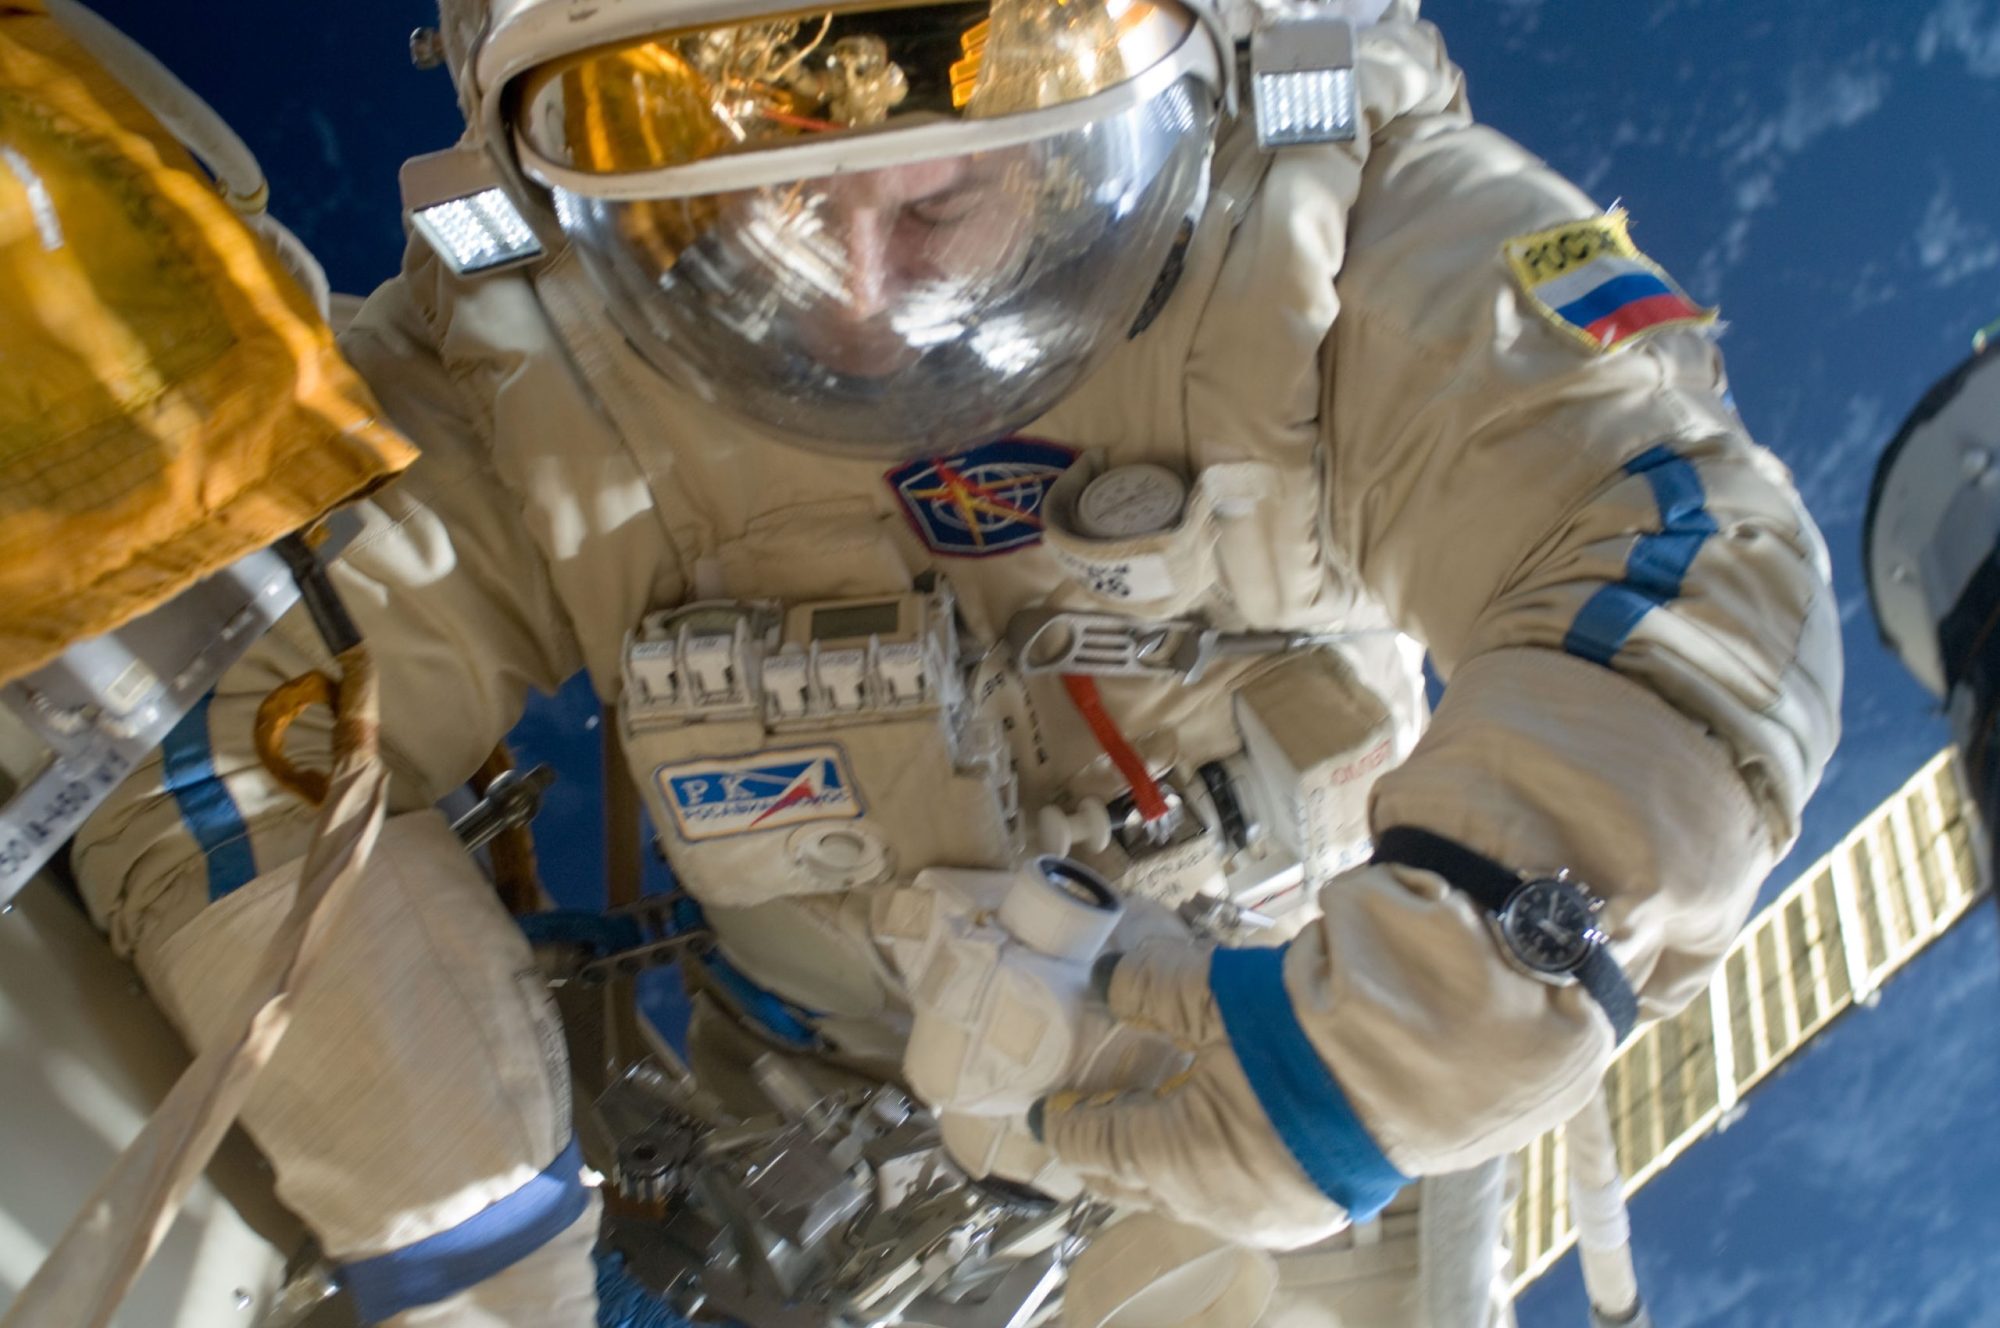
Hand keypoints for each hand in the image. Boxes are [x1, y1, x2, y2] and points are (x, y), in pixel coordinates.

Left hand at [1030, 941, 1362, 1250]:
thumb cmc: (1319, 1032)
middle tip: (1085, 1109)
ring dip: (1157, 1157)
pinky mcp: (1311, 1209)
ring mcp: (1268, 1216)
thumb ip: (1150, 987)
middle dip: (1103, 1145)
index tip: (1047, 1105)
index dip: (1064, 1122)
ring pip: (1185, 1194)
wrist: (1432, 1060)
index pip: (1095, 1148)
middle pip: (1134, 1181)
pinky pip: (1232, 1196)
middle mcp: (1215, 1205)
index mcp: (1178, 1162)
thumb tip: (1107, 979)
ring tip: (1145, 1111)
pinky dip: (1206, 1164)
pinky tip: (1211, 1129)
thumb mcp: (1218, 995)